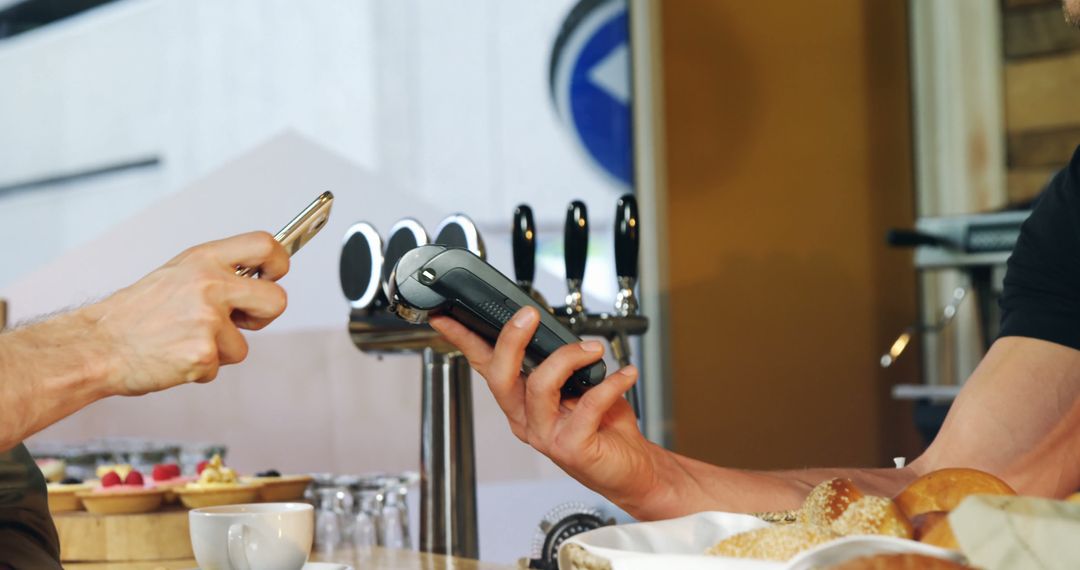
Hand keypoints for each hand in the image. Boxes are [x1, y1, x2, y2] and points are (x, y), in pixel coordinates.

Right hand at [86, 232, 289, 395]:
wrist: (99, 345)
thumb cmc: (137, 313)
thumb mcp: (178, 274)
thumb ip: (217, 273)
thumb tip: (259, 278)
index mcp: (205, 259)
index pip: (265, 245)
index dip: (278, 262)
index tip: (272, 276)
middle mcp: (210, 284)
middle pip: (278, 300)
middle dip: (263, 317)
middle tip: (240, 320)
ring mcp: (208, 319)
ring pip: (244, 343)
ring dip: (220, 349)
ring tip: (184, 340)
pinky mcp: (203, 353)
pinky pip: (222, 365)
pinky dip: (202, 368)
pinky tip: (176, 356)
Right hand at [429, 307, 662, 505]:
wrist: (630, 468)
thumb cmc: (603, 428)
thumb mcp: (576, 386)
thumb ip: (560, 363)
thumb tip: (556, 330)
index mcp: (520, 403)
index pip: (485, 366)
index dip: (464, 341)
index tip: (446, 317)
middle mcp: (526, 420)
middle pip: (501, 376)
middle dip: (511, 340)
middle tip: (529, 315)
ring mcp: (546, 436)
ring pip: (540, 386)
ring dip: (569, 358)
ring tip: (594, 349)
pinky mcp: (572, 448)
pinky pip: (588, 405)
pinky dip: (611, 383)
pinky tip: (626, 374)